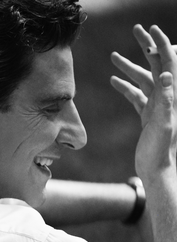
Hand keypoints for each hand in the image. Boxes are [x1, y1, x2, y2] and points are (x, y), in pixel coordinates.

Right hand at [110, 25, 176, 183]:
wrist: (155, 169)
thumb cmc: (160, 149)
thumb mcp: (164, 123)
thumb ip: (166, 100)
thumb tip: (167, 74)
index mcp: (171, 95)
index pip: (168, 63)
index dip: (161, 45)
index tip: (151, 30)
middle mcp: (166, 96)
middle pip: (156, 65)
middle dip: (146, 47)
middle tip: (136, 29)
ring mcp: (156, 105)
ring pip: (143, 79)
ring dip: (129, 67)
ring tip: (114, 56)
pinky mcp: (147, 115)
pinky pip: (136, 96)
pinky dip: (125, 87)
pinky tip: (113, 81)